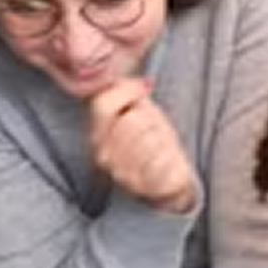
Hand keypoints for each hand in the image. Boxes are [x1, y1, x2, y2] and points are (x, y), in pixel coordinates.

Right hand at [86, 79, 198, 213]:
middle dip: (148, 118)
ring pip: (148, 137)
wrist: (166, 184)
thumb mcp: (138, 112)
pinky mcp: (142, 187)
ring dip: (161, 136)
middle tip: (153, 128)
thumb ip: (129, 93)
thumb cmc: (152, 145)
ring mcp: (121, 173)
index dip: (128, 91)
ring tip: (161, 145)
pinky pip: (162, 158)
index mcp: (96, 135)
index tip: (143, 89)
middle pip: (131, 120)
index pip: (103, 103)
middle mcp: (103, 156)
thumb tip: (139, 80)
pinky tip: (168, 161)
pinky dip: (171, 155)